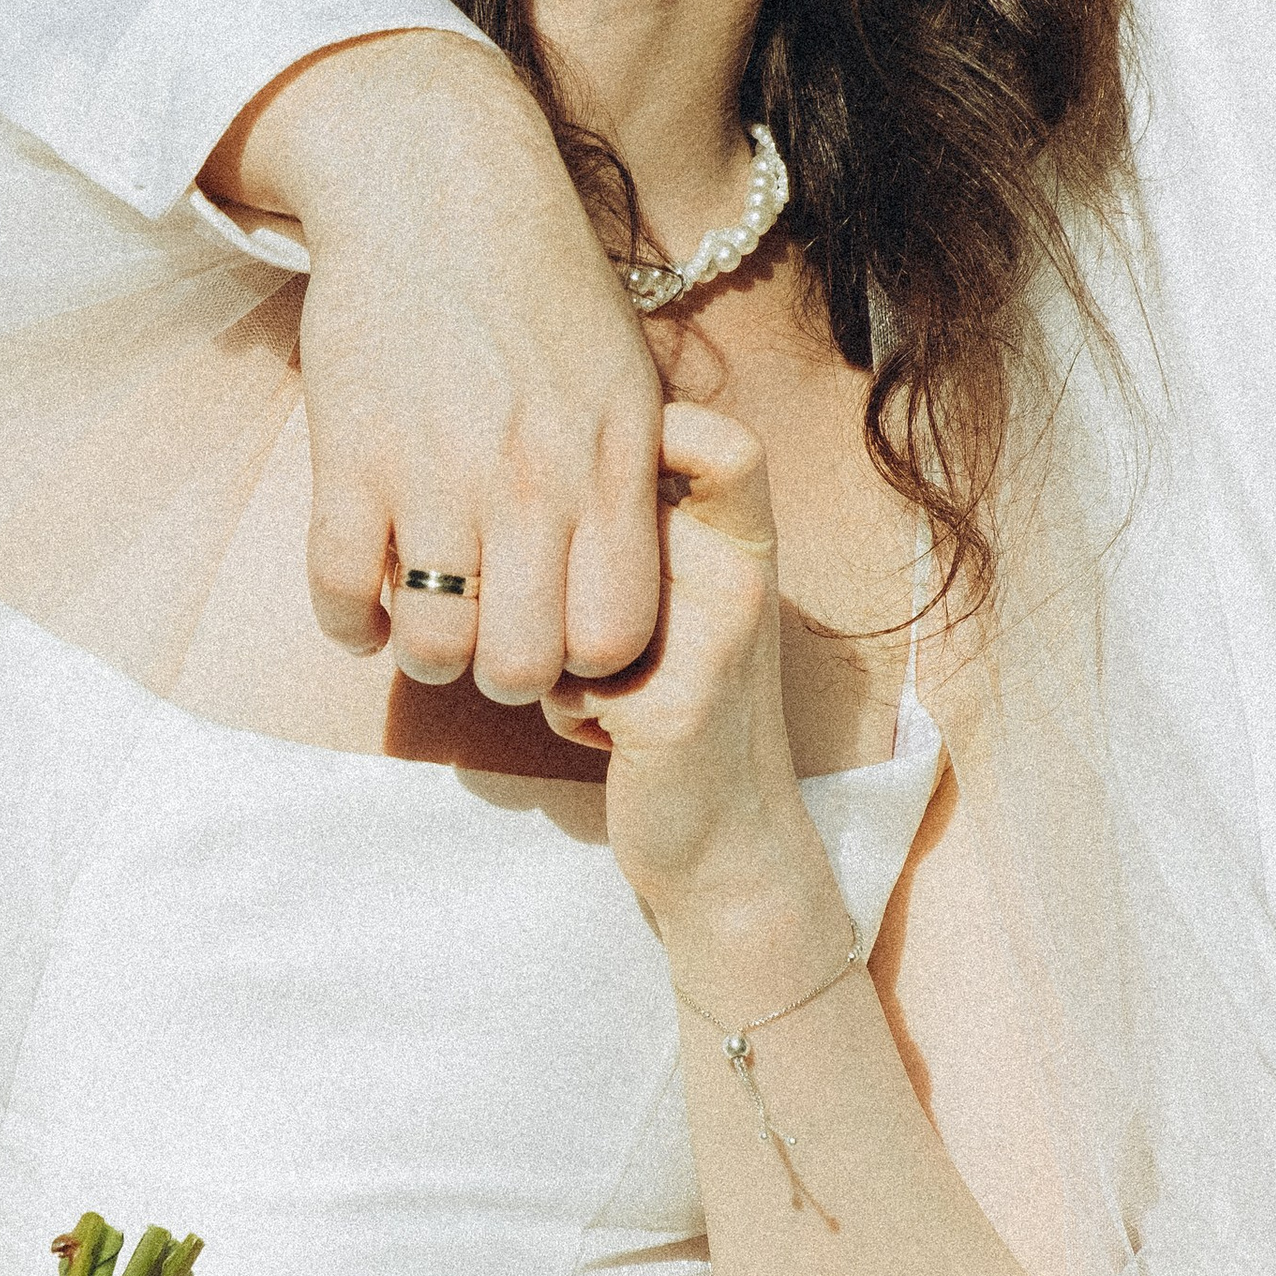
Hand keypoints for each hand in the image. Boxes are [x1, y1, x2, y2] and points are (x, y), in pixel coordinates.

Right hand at [212, 33, 664, 699]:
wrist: (438, 189)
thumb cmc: (544, 283)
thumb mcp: (629, 376)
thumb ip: (640, 479)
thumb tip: (652, 568)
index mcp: (610, 465)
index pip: (615, 636)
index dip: (589, 664)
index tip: (566, 637)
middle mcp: (531, 482)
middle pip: (522, 666)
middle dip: (506, 676)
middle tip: (493, 640)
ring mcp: (436, 474)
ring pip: (433, 647)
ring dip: (428, 655)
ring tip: (429, 624)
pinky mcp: (349, 458)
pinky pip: (341, 594)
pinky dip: (351, 623)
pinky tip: (367, 603)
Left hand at [545, 402, 833, 940]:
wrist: (731, 844)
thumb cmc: (676, 707)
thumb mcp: (674, 602)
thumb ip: (632, 536)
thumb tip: (532, 463)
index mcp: (743, 541)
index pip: (718, 439)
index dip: (658, 431)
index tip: (594, 478)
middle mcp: (738, 575)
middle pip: (605, 513)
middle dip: (552, 563)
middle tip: (567, 611)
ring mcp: (711, 640)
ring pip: (562, 599)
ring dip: (551, 641)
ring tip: (595, 685)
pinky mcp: (674, 710)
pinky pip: (560, 679)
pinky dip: (564, 711)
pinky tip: (606, 739)